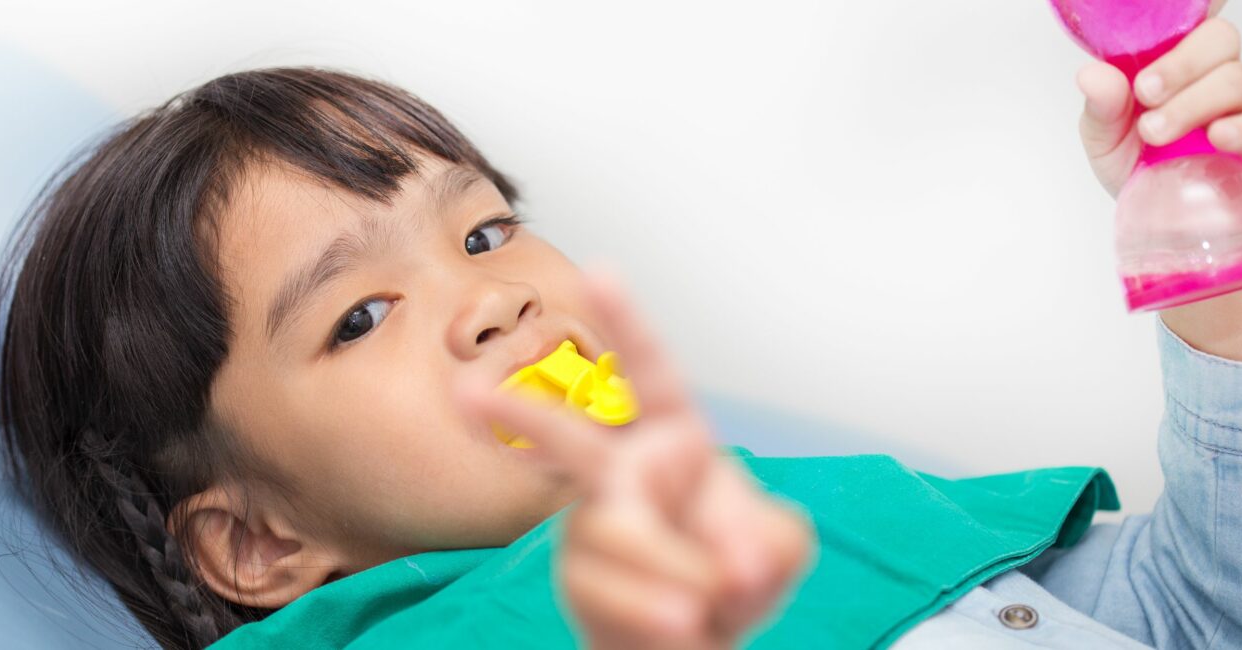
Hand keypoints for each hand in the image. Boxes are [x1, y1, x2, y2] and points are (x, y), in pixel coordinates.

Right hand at [456, 272, 812, 649]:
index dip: (625, 323)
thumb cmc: (731, 573)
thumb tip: (741, 561)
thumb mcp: (775, 549)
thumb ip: (770, 541)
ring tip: (701, 614)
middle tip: (466, 396)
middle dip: (525, 416)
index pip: (650, 371)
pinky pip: (603, 588)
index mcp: (675, 438)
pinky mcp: (579, 575)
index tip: (599, 271)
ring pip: (611, 533)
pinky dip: (646, 610)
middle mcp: (623, 469)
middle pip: (569, 437)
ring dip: (668, 572)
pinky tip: (677, 628)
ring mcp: (592, 522)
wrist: (698, 640)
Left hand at [1076, 14, 1241, 196]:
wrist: (1165, 221)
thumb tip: (1091, 75)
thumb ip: (1101, 107)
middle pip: (1219, 39)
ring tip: (1156, 132)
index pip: (1192, 20)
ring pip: (1239, 78)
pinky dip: (1240, 126)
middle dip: (1180, 63)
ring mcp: (1241, 107)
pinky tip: (1217, 136)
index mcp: (1173, 63)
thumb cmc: (1139, 166)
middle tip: (1145, 93)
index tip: (1179, 18)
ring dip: (1193, 102)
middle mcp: (1211, 77)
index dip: (1196, 6)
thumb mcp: (1105, 139)